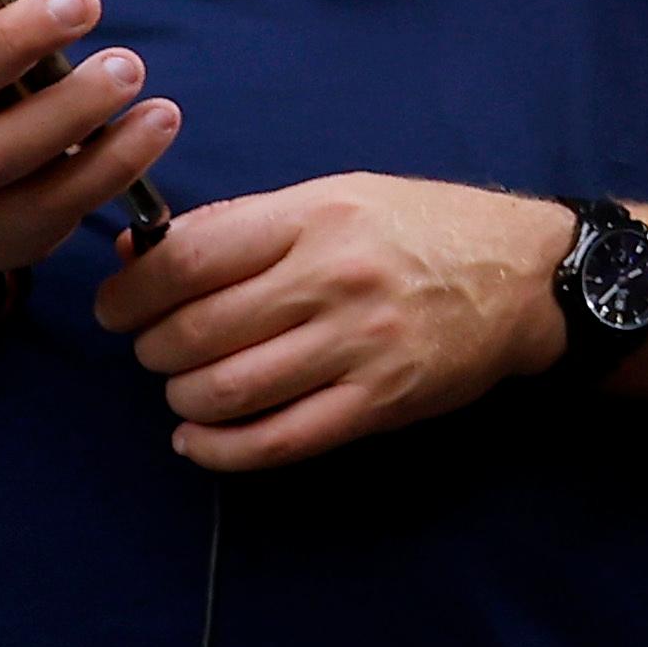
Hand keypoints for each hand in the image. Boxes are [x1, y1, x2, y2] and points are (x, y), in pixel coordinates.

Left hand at [96, 175, 567, 473]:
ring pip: (224, 391)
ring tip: (186, 387)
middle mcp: (335, 279)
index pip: (189, 259)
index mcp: (318, 217)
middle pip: (195, 332)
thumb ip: (238, 225)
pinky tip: (199, 438)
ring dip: (182, 398)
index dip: (132, 291)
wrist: (526, 276)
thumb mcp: (335, 196)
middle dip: (151, 349)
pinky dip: (217, 450)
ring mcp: (359, 346)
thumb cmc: (420, 228)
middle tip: (154, 348)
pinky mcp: (378, 403)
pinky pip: (274, 442)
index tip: (120, 306)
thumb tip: (136, 256)